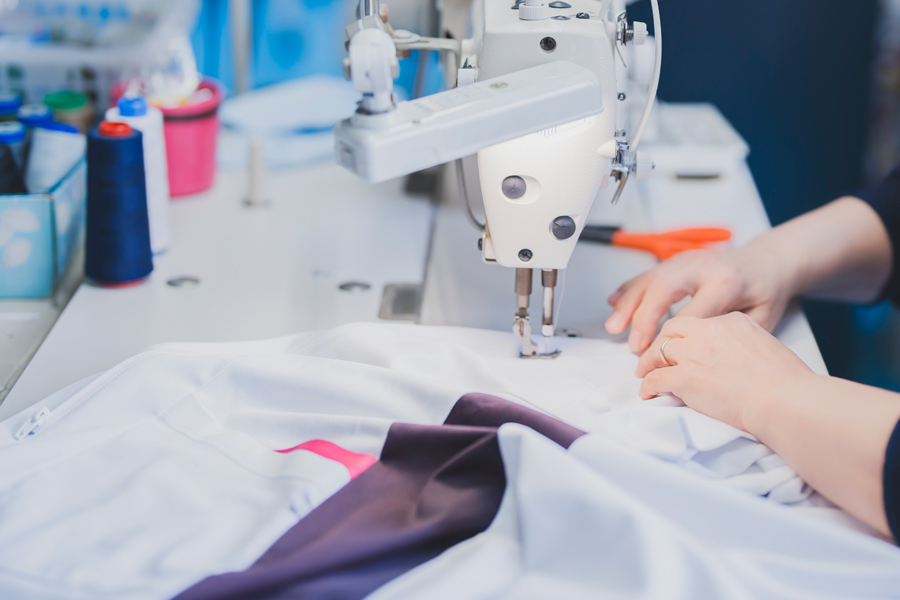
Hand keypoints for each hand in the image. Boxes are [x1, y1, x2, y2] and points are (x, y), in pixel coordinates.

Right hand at [605, 245, 793, 352]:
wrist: (768, 262)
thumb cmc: (765, 291)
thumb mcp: (763, 317)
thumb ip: (732, 334)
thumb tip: (702, 356)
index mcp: (726, 283)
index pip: (690, 314)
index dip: (671, 338)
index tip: (658, 360)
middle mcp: (702, 267)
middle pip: (663, 289)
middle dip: (643, 317)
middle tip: (633, 345)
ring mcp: (686, 260)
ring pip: (650, 279)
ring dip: (627, 303)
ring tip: (613, 326)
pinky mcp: (677, 260)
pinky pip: (648, 273)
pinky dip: (629, 288)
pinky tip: (614, 302)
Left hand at [635, 312, 814, 432]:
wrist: (783, 399)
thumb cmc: (784, 381)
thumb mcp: (764, 344)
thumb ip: (742, 343)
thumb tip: (731, 356)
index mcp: (731, 321)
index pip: (698, 322)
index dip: (686, 335)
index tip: (682, 345)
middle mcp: (708, 331)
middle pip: (672, 330)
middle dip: (660, 342)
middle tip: (654, 354)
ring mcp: (693, 354)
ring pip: (658, 351)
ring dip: (648, 363)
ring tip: (644, 372)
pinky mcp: (684, 377)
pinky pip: (656, 379)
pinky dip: (648, 386)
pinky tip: (647, 392)